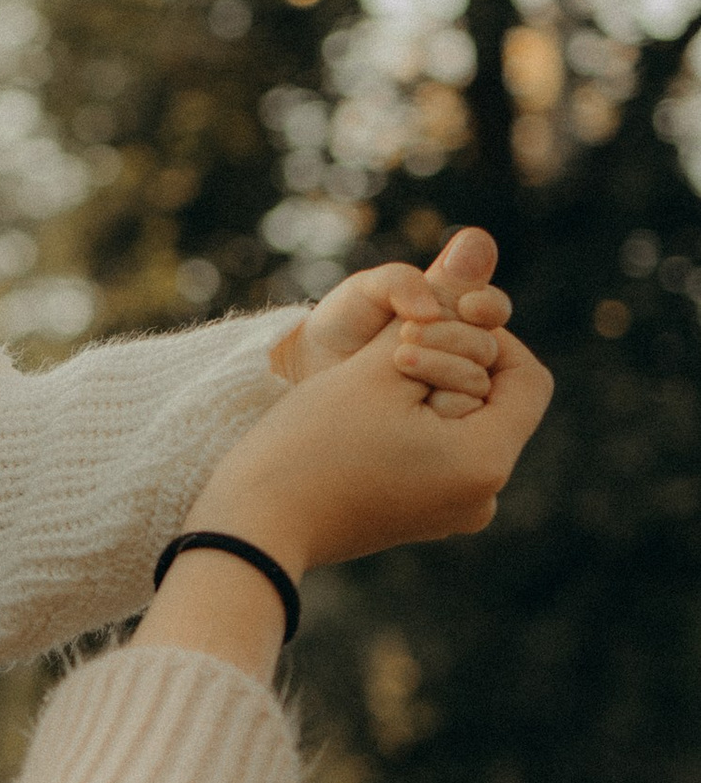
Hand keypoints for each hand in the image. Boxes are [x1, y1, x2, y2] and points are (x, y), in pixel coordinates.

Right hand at [132, 325, 551, 679]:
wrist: (256, 526)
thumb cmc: (313, 443)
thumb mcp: (379, 366)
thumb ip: (437, 313)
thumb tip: (480, 256)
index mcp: (486, 463)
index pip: (527, 377)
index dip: (488, 335)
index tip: (428, 325)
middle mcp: (484, 496)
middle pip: (496, 399)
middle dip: (452, 361)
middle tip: (391, 354)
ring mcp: (454, 511)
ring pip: (465, 421)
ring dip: (430, 388)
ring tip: (376, 382)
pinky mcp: (425, 516)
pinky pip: (442, 451)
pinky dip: (417, 422)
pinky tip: (370, 416)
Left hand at [269, 225, 508, 416]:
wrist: (308, 377)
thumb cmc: (342, 325)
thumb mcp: (367, 294)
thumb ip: (411, 276)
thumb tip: (474, 244)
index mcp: (459, 318)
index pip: (493, 311)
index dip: (488, 307)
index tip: (468, 305)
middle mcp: (465, 359)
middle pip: (492, 351)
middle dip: (461, 339)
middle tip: (413, 333)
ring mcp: (454, 398)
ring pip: (481, 389)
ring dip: (450, 372)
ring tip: (400, 361)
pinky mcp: (443, 433)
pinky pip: (462, 425)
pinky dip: (442, 409)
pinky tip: (415, 399)